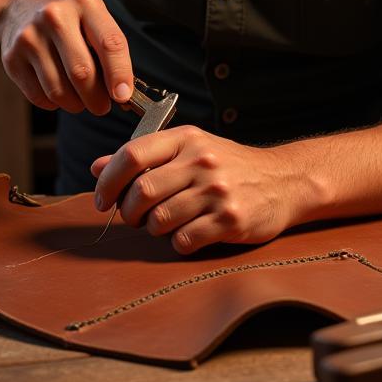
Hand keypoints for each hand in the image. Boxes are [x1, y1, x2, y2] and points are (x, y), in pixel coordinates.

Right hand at [0, 0, 132, 113]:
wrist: (19, 3)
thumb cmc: (67, 16)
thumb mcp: (92, 16)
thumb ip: (109, 49)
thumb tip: (122, 93)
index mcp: (85, 4)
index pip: (109, 44)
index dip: (120, 74)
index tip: (124, 96)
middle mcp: (55, 17)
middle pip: (82, 73)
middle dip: (97, 99)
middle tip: (102, 106)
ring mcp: (30, 37)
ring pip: (59, 91)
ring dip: (76, 104)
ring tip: (81, 99)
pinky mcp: (12, 58)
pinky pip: (39, 96)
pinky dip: (54, 103)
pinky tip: (59, 91)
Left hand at [90, 126, 304, 254]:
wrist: (284, 181)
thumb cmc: (230, 165)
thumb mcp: (189, 149)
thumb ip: (145, 157)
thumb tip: (97, 167)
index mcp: (187, 139)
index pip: (132, 154)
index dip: (108, 180)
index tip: (101, 199)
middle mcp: (201, 161)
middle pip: (141, 191)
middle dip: (129, 211)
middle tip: (135, 217)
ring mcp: (217, 191)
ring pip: (159, 220)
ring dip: (154, 229)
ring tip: (167, 223)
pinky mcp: (229, 220)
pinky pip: (183, 241)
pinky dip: (178, 243)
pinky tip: (190, 233)